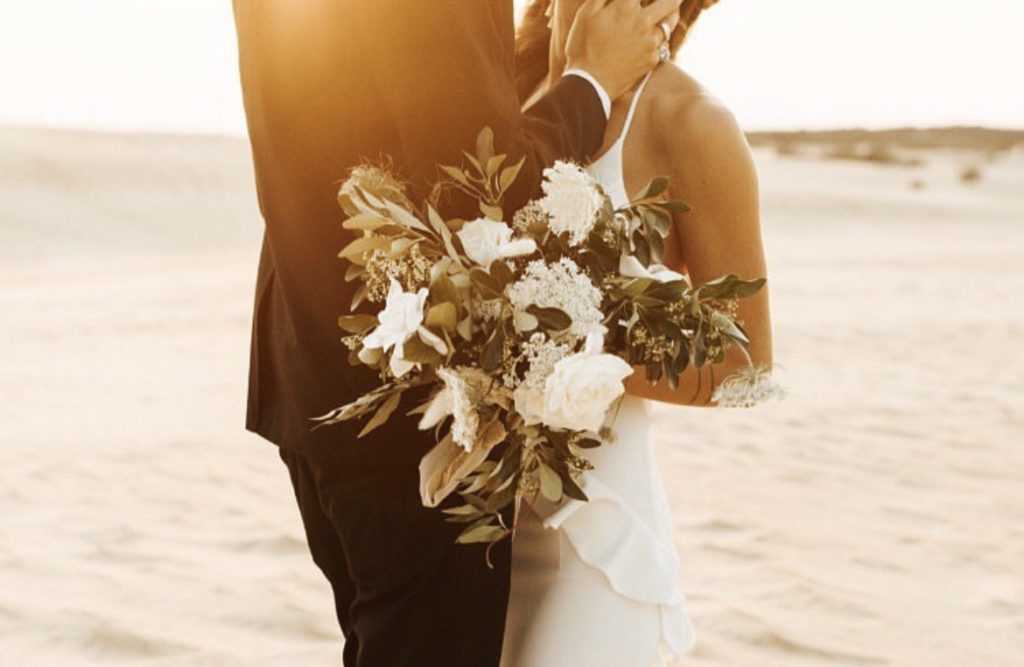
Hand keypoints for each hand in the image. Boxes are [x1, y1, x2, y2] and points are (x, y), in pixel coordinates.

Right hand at [565, 0, 682, 100]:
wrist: (589, 84)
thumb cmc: (582, 47)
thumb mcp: (586, 14)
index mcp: (625, 6)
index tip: (638, 1)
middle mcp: (643, 21)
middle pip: (670, 2)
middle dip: (675, 0)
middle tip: (677, 0)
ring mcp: (650, 41)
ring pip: (670, 23)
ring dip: (670, 15)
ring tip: (671, 11)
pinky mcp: (652, 59)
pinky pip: (663, 44)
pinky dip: (661, 38)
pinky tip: (656, 36)